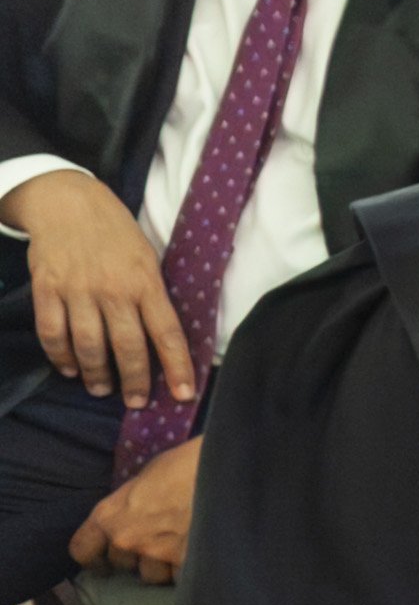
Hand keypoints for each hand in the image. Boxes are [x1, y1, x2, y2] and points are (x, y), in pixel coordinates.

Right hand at [5, 168, 189, 408]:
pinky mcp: (47, 289)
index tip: (184, 395)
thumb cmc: (116, 232)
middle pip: (127, 346)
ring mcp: (78, 290)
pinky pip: (53, 332)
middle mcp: (113, 290)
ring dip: (96, 373)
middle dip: (134, 381)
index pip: (167, 333)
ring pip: (88, 345)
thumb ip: (153, 294)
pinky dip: (60, 356)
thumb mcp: (147, 257)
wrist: (67, 202)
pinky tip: (69, 368)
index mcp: (146, 282)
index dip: (177, 367)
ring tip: (102, 388)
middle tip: (136, 402)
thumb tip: (166, 336)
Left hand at [70, 439, 198, 581]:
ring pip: (155, 576)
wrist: (225, 468)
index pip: (82, 550)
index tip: (104, 564)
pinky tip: (201, 555)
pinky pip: (182, 579)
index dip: (94, 559)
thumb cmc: (185, 463)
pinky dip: (190, 571)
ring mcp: (157, 553)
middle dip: (139, 559)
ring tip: (183, 550)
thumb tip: (134, 516)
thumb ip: (132, 504)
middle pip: (124, 565)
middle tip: (158, 546)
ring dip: (165, 568)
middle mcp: (127, 538)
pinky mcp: (187, 562)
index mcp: (110, 514)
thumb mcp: (147, 477)